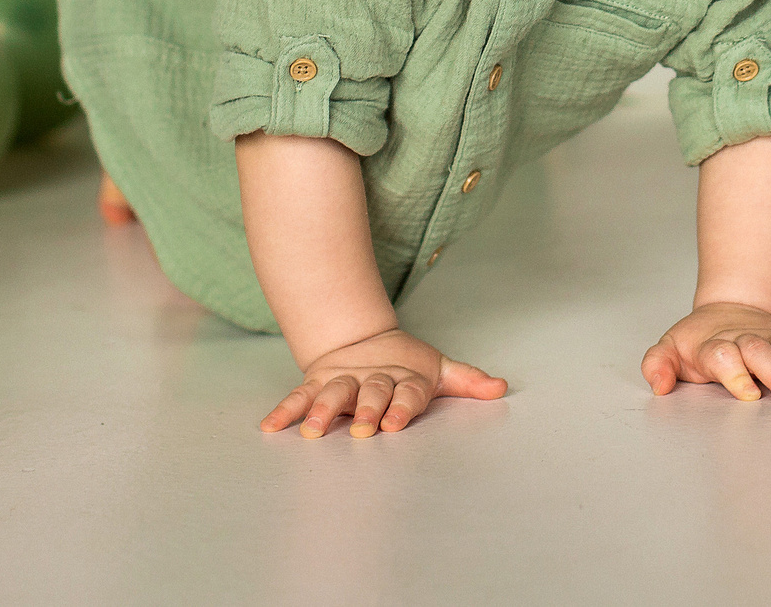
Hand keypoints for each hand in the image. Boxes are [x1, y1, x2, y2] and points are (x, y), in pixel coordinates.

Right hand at [259, 327, 506, 437]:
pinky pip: (298, 395)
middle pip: (369, 393)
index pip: (406, 393)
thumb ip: (466, 381)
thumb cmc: (406, 366)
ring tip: (311, 430)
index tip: (395, 424)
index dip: (402, 407)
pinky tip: (270, 426)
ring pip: (332, 392)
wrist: (364, 340)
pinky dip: (284, 409)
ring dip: (320, 410)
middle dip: (365, 409)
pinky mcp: (317, 381)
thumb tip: (501, 387)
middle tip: (360, 429)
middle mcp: (372, 378)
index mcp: (404, 377)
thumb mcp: (439, 371)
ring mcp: (342, 380)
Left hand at [641, 302, 770, 403]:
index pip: (723, 355)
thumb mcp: (670, 348)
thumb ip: (658, 365)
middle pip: (762, 352)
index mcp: (715, 344)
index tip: (747, 394)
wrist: (731, 309)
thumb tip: (659, 385)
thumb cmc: (699, 340)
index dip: (735, 373)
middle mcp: (748, 339)